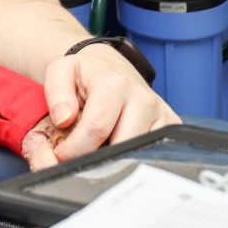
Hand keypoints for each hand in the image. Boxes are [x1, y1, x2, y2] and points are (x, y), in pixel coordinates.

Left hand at [25, 45, 179, 166]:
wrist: (110, 68)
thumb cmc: (85, 75)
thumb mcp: (61, 73)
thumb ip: (56, 94)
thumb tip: (65, 119)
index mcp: (115, 84)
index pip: (96, 129)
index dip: (75, 149)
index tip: (62, 154)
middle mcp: (143, 99)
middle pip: (121, 146)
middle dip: (97, 158)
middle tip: (81, 155)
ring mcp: (161, 113)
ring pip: (139, 154)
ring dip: (116, 159)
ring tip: (100, 146)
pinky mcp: (171, 126)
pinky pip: (155, 153)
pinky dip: (134, 157)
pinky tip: (119, 146)